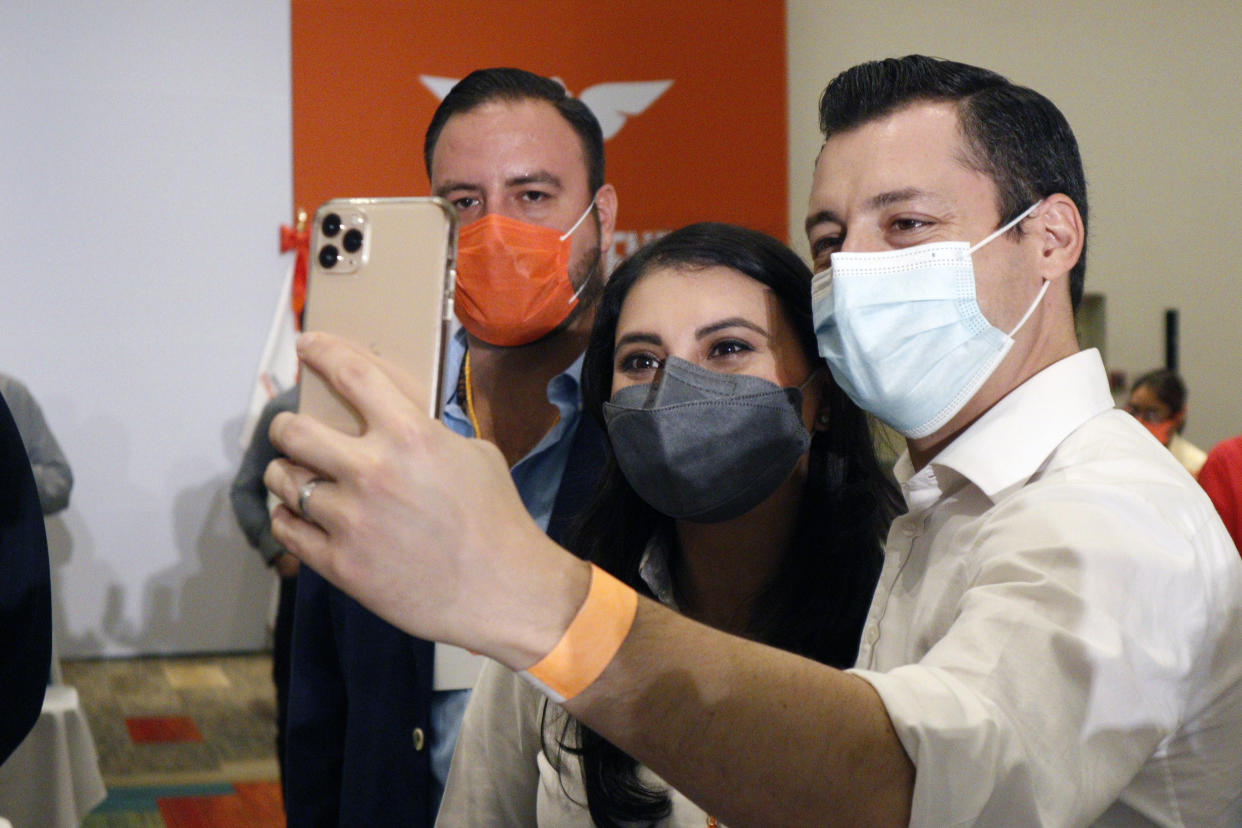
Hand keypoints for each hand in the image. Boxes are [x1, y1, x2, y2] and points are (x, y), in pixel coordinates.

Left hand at [263, 333, 587, 667]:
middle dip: (285, 426)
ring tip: (296, 476)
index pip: (350, 374)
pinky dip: (288, 517)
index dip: (321, 351)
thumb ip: (427, 434)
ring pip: (283, 480)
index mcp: (411, 435)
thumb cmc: (496, 518)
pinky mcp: (340, 564)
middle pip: (293, 430)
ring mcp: (351, 519)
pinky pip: (287, 528)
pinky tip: (299, 514)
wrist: (501, 590)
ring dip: (285, 473)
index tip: (305, 345)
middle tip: (291, 430)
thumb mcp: (474, 454)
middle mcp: (372, 471)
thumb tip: (397, 421)